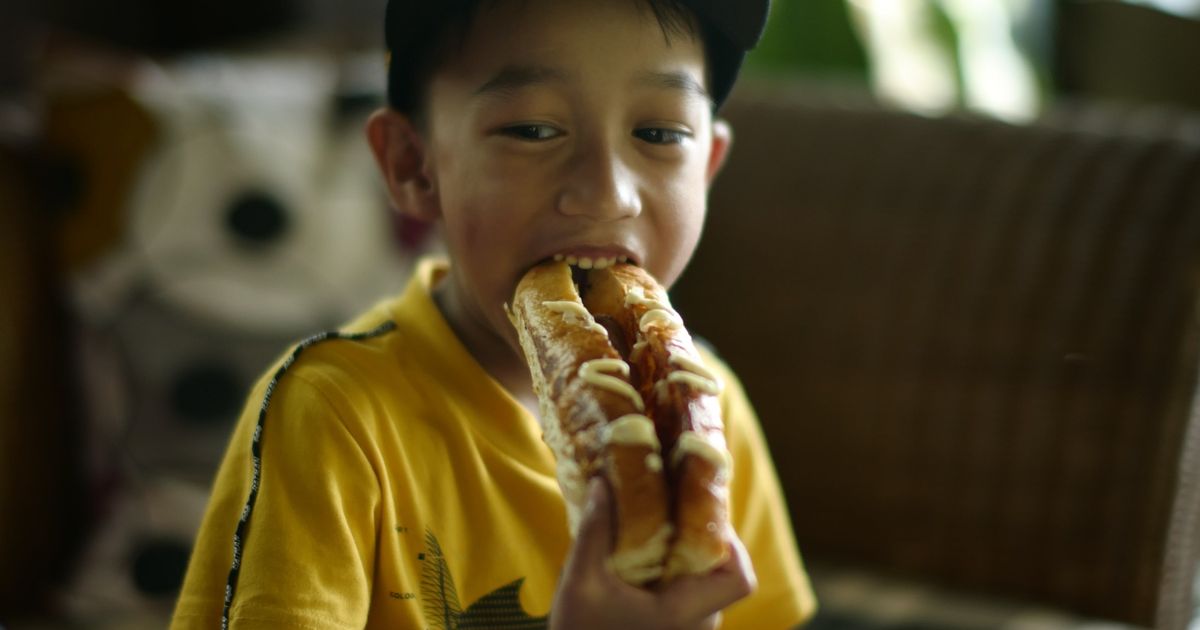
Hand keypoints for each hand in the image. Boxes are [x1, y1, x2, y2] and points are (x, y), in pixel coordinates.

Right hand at [550, 478, 756, 629]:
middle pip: (725, 575)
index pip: (740, 580)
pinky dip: (680, 574)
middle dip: (705, 540)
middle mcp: (697, 626)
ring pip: (709, 585)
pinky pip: (694, 596)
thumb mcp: (581, 581)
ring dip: (691, 556)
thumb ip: (595, 531)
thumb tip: (604, 482)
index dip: (733, 545)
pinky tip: (649, 558)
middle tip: (674, 511)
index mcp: (682, 612)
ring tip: (659, 530)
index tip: (701, 518)